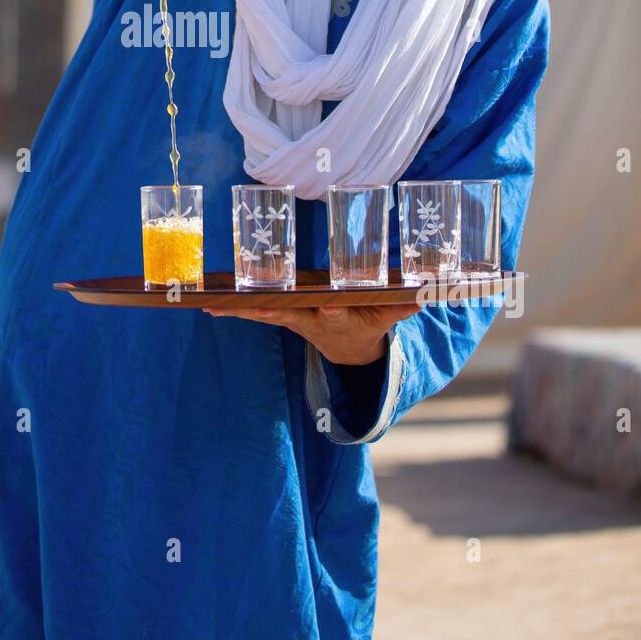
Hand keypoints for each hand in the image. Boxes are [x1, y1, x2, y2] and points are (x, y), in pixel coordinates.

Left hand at [202, 298, 422, 364]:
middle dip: (269, 310)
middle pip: (290, 314)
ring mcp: (295, 320)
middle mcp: (313, 320)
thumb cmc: (371, 323)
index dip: (331, 310)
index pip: (337, 312)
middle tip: (251, 307)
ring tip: (212, 306)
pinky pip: (254, 311)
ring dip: (240, 311)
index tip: (326, 305)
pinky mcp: (281, 316)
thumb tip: (433, 289)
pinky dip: (233, 309)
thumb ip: (406, 302)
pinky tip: (207, 306)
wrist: (350, 350)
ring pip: (265, 313)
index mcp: (341, 318)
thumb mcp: (391, 314)